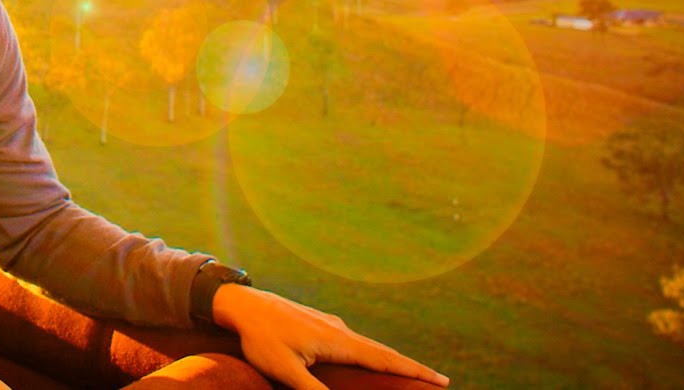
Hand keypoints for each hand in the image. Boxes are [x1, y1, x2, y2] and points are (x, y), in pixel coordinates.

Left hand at [212, 284, 448, 389]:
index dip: (414, 370)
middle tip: (438, 380)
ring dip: (388, 360)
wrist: (242, 304)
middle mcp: (340, 330)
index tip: (442, 379)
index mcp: (338, 341)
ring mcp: (330, 324)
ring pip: (367, 346)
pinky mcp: (318, 323)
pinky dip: (367, 352)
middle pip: (382, 352)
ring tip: (407, 372)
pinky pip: (352, 341)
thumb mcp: (286, 371)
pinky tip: (364, 358)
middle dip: (410, 367)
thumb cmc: (262, 339)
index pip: (385, 359)